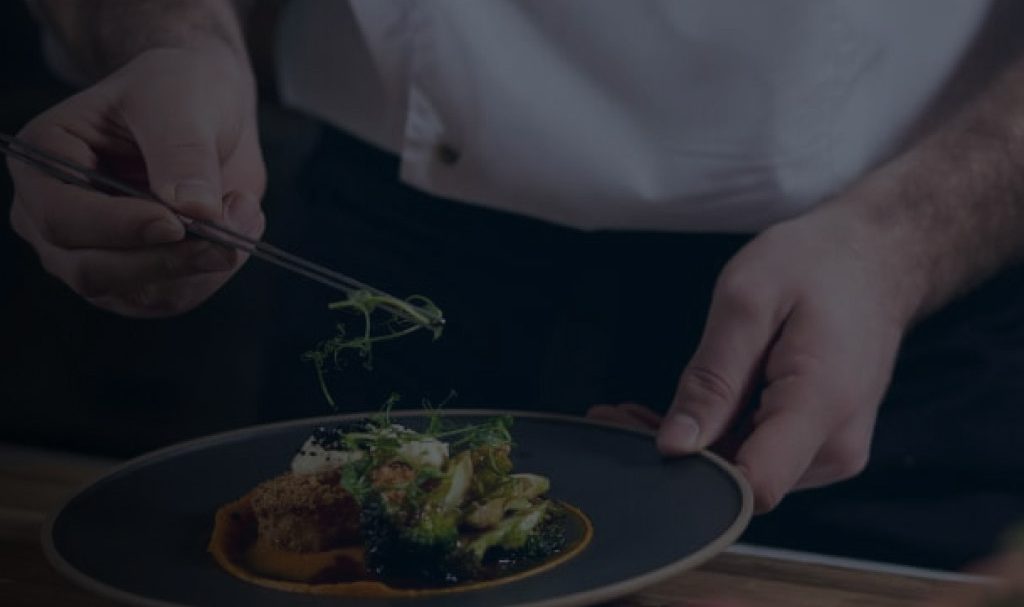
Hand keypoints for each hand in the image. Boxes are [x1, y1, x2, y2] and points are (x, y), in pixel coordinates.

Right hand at [8, 44, 265, 316]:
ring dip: (202, 264)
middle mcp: (54, 217)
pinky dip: (214, 271)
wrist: (209, 112)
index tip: (177, 222)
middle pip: (93, 269)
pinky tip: (239, 227)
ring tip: (244, 210)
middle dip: (169, 258)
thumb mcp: (180, 100)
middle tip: (229, 236)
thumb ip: (182, 151)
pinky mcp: (138, 280)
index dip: (119, 228)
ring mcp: (93, 255)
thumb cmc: (179, 91)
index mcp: (44, 161)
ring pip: (139, 293)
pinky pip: (174, 298)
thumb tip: (195, 210)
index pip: (62, 217)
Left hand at [653, 204, 913, 511]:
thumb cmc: (816, 265)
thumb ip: (712, 378)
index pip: (751, 486)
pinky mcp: (819, 445)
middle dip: (676, 456)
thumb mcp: (748, 301)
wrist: (875, 259)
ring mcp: (831, 452)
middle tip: (615, 415)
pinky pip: (757, 456)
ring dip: (691, 446)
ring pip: (743, 472)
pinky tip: (678, 413)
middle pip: (739, 483)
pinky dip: (715, 438)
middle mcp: (834, 447)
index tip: (637, 435)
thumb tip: (675, 445)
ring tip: (639, 408)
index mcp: (821, 407)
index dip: (688, 472)